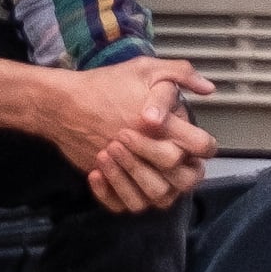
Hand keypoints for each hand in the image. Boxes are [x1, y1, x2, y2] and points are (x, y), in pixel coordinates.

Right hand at [0, 55, 215, 212]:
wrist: (62, 103)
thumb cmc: (104, 85)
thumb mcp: (144, 67)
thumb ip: (179, 73)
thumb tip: (208, 89)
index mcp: (162, 124)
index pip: (201, 146)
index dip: (205, 147)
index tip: (198, 143)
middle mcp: (146, 149)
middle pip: (182, 179)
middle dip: (183, 170)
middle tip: (175, 158)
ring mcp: (125, 168)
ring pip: (155, 196)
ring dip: (156, 184)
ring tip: (150, 169)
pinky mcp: (106, 179)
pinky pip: (122, 204)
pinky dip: (126, 196)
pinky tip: (123, 180)